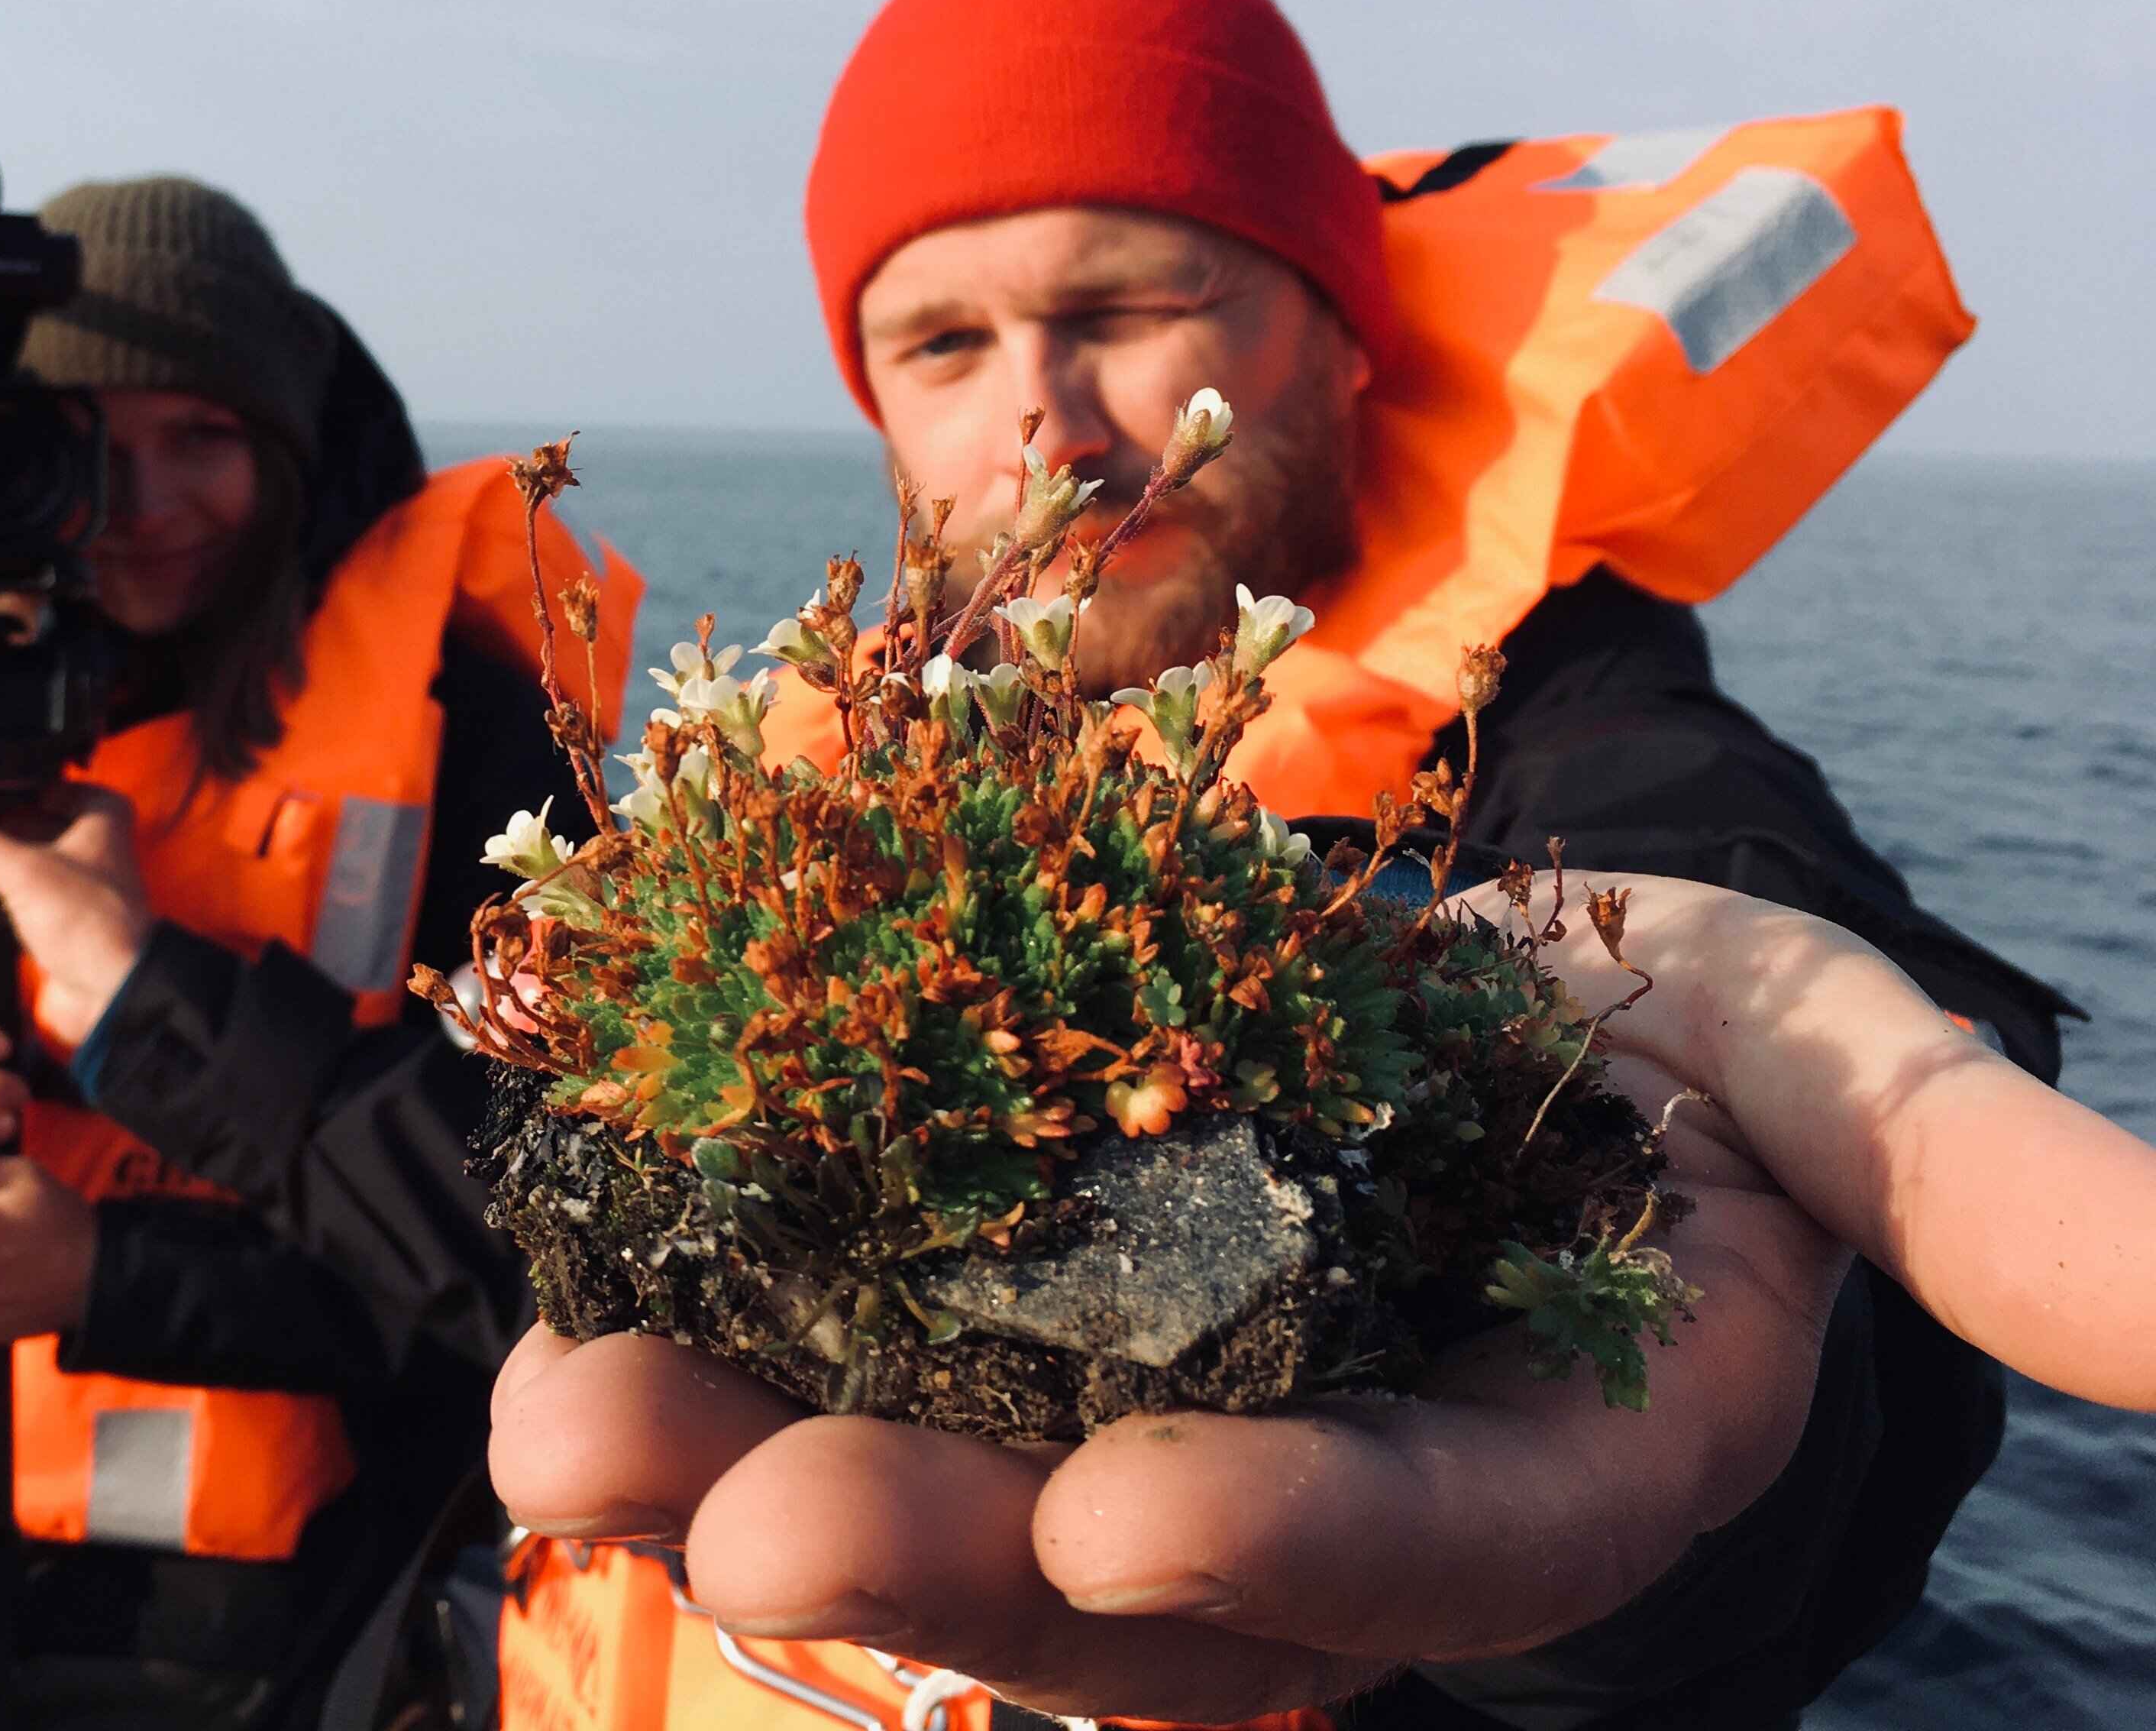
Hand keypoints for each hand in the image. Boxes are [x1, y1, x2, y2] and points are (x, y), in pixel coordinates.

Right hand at [0, 793, 151, 1053]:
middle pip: (37, 825)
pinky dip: (2, 903)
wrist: (108, 990)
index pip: (55, 786)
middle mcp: (94, 848)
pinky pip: (25, 903)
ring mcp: (78, 888)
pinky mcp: (62, 923)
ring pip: (29, 865)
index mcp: (102, 819)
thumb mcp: (25, 871)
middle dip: (0, 832)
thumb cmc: (90, 922)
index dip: (19, 790)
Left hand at [489, 876, 2155, 1721]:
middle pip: (1119, 1573)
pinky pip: (847, 1331)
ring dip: (732, 1459)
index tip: (1130, 1527)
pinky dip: (712, 1315)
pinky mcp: (1004, 1295)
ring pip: (932, 1480)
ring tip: (549, 1422)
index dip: (1298, 1552)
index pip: (1430, 1550)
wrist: (1519, 985)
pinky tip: (560, 1286)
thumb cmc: (1714, 1042)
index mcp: (1543, 1465)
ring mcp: (1135, 1398)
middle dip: (926, 1559)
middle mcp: (1311, 1481)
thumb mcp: (1860, 1092)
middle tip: (719, 1513)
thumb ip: (2009, 1210)